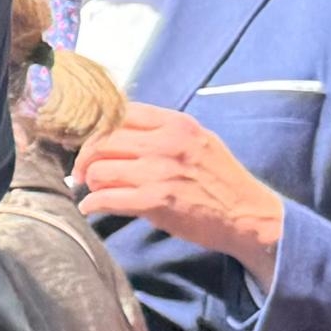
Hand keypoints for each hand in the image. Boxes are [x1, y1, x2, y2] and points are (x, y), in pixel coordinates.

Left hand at [76, 106, 287, 281]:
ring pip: (99, 169)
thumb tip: (118, 132)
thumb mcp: (198, 141)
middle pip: (102, 141)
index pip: (119, 114)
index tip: (88, 143)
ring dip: (89, 182)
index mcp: (176, 124)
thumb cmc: (220, 180)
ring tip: (95, 190)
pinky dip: (92, 204)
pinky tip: (91, 208)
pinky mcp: (156, 201)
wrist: (249, 215)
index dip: (96, 130)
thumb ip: (162, 132)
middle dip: (85, 157)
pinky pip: (106, 198)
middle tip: (82, 172)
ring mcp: (160, 172)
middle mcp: (166, 142)